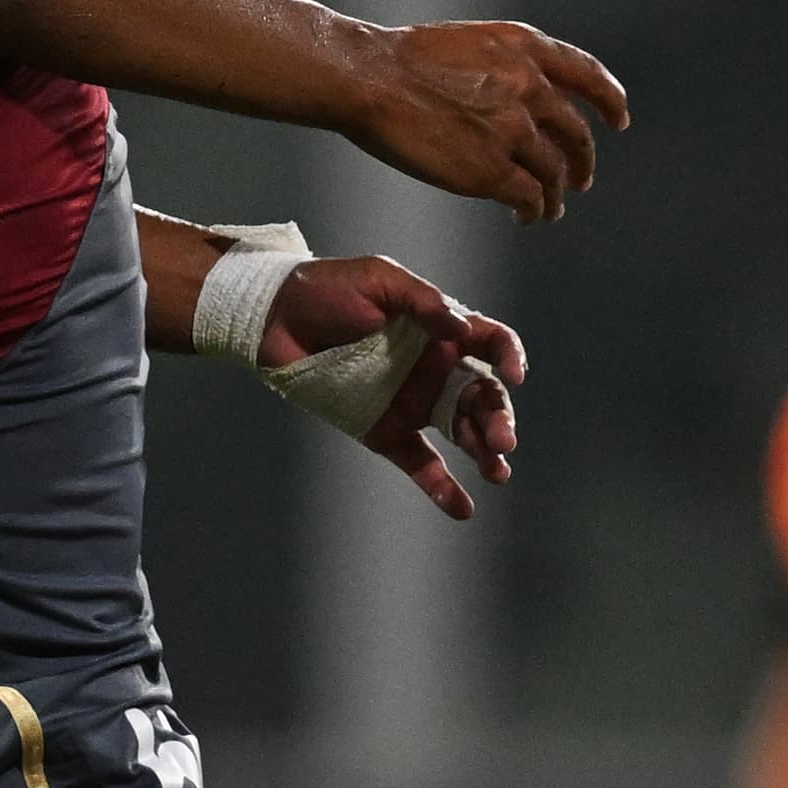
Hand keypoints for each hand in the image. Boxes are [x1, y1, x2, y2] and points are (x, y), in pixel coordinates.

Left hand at [266, 255, 525, 520]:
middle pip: (483, 395)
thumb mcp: (379, 280)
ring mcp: (413, 403)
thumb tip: (461, 326)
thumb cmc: (328, 289)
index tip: (512, 374)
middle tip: (502, 440)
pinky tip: (463, 507)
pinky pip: (420, 462)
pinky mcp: (385, 431)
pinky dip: (442, 486)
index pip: (490, 343)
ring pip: (462, 431)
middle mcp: (435, 369)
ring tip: (497, 472)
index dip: (509, 357)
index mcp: (440, 329)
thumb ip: (423, 302)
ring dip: (484, 452)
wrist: (275, 318)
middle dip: (498, 418)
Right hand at [349, 20, 630, 225]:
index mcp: (525, 48)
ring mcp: (513, 130)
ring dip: (557, 194)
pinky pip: (529, 197)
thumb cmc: (400, 60)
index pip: (587, 75)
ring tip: (550, 208)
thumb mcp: (469, 41)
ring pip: (555, 171)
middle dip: (583, 160)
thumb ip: (503, 64)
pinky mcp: (491, 170)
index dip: (609, 100)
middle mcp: (529, 86)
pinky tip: (526, 217)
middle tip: (581, 178)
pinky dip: (534, 210)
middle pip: (575, 132)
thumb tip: (516, 95)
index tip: (618, 120)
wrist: (370, 79)